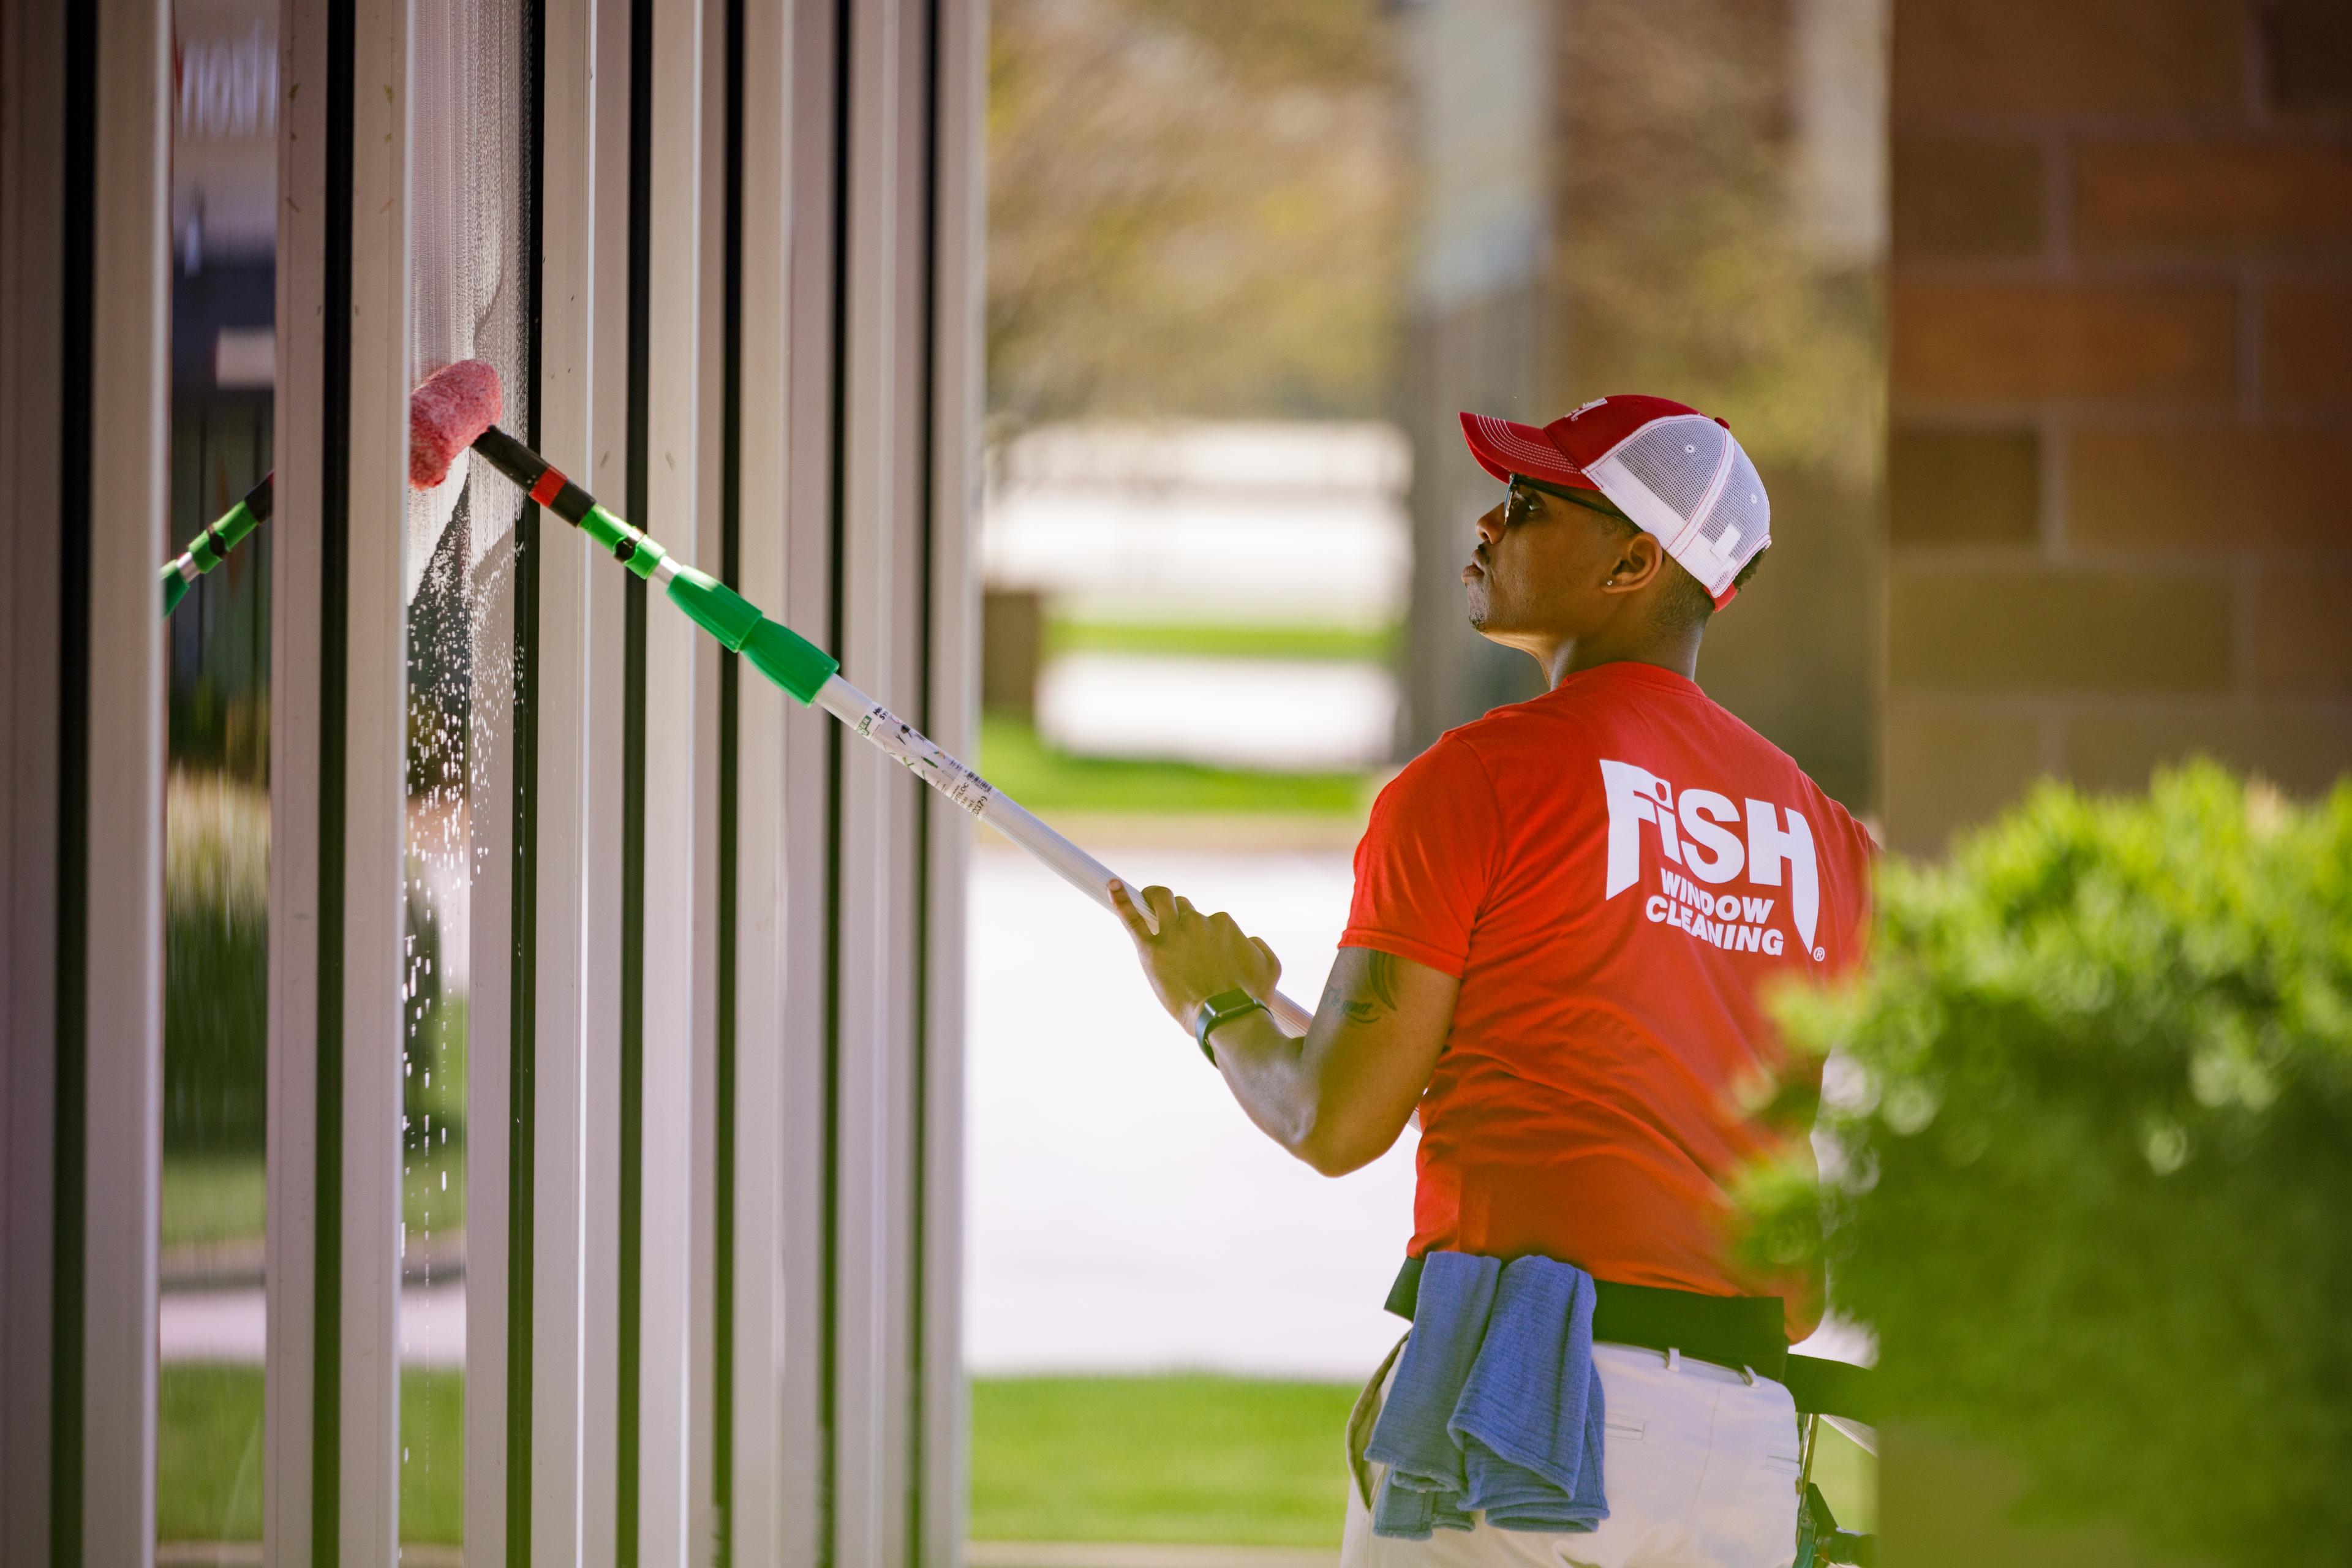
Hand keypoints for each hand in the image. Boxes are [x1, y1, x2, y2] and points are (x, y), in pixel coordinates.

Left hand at [1110, 879, 1282, 1030]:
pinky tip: (1112, 886)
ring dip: (1153, 899)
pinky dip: (1121, 899)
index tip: (1204, 952)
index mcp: (1223, 924)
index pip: (1210, 919)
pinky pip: (1132, 918)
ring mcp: (1173, 933)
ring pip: (1159, 901)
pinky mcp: (1151, 949)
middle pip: (1182, 906)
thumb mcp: (1270, 968)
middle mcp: (1197, 922)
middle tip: (1176, 934)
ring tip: (1148, 902)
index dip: (1205, 934)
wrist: (1226, 1016)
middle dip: (1179, 915)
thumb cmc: (1249, 997)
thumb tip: (1250, 939)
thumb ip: (1261, 947)